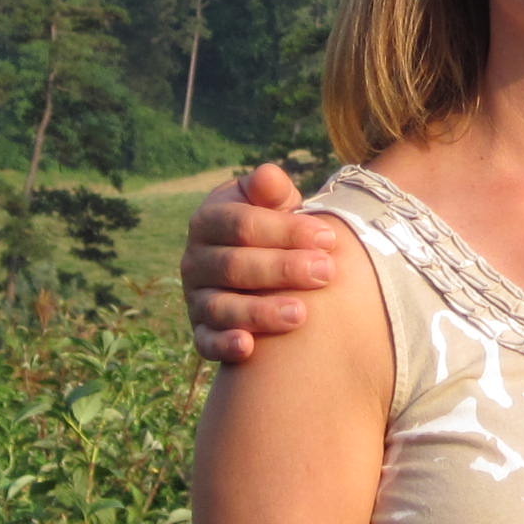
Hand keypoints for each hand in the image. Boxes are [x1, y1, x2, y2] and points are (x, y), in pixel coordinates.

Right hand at [180, 160, 333, 363]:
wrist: (264, 265)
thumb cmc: (273, 228)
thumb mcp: (273, 203)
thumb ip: (271, 190)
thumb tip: (270, 176)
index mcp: (209, 221)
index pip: (242, 224)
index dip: (285, 230)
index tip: (328, 237)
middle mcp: (195, 260)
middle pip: (233, 266)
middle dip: (283, 270)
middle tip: (326, 273)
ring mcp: (196, 298)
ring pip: (221, 307)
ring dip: (260, 312)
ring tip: (301, 314)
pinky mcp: (202, 331)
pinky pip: (206, 342)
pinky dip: (224, 345)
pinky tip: (249, 347)